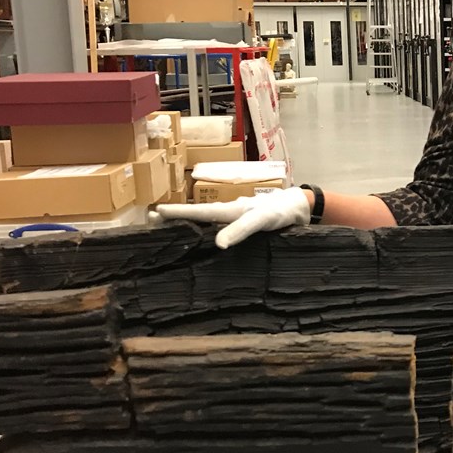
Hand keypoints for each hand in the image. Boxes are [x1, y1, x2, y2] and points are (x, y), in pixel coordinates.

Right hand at [152, 186, 311, 248]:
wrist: (301, 209)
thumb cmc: (281, 213)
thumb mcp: (262, 221)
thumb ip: (241, 230)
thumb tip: (218, 244)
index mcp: (229, 210)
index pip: (197, 213)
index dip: (176, 214)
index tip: (153, 214)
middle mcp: (229, 214)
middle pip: (198, 216)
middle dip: (175, 218)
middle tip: (151, 219)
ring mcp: (236, 219)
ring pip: (208, 222)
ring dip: (189, 225)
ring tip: (169, 230)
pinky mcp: (245, 227)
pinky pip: (221, 228)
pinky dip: (207, 231)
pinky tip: (203, 240)